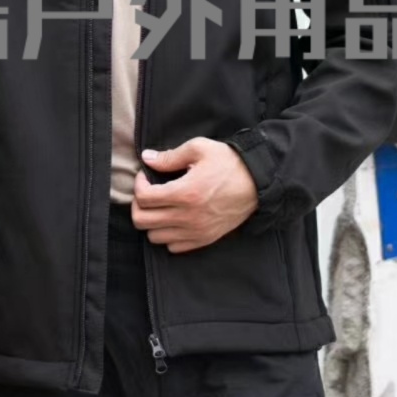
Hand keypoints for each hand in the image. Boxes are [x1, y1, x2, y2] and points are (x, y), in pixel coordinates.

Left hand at [131, 137, 258, 252]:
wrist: (258, 182)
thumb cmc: (228, 162)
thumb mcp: (199, 149)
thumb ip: (170, 156)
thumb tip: (147, 158)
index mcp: (185, 193)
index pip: (144, 198)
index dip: (138, 184)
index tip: (145, 176)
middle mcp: (188, 217)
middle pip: (142, 221)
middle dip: (138, 204)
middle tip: (148, 192)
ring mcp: (196, 231)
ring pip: (154, 237)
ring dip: (152, 221)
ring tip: (161, 206)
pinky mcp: (204, 240)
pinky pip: (173, 248)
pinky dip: (168, 235)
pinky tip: (174, 219)